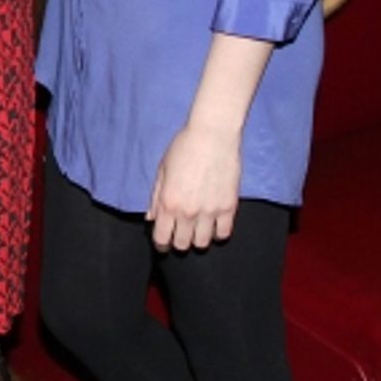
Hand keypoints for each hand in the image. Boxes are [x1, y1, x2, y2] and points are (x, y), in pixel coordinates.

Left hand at [147, 123, 240, 251]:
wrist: (213, 135)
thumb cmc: (183, 147)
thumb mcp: (162, 170)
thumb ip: (155, 197)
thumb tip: (151, 218)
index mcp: (168, 203)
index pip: (161, 238)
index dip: (160, 244)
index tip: (163, 242)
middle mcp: (188, 212)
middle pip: (182, 245)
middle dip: (178, 241)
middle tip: (180, 232)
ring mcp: (210, 211)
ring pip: (203, 243)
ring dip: (198, 238)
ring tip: (197, 228)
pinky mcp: (229, 207)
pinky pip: (224, 233)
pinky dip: (218, 232)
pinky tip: (214, 224)